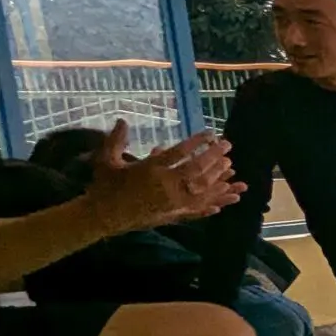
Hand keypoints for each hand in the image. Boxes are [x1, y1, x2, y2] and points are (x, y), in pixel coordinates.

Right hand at [85, 124, 242, 230]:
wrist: (102, 216)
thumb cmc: (104, 185)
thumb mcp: (105, 160)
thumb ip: (115, 139)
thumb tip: (123, 119)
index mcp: (150, 170)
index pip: (179, 153)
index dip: (197, 142)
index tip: (210, 134)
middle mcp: (165, 187)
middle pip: (197, 171)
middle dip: (214, 157)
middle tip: (227, 146)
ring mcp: (172, 203)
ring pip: (202, 191)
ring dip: (219, 179)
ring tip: (233, 169)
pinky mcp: (173, 216)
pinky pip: (197, 211)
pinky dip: (211, 205)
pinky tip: (224, 203)